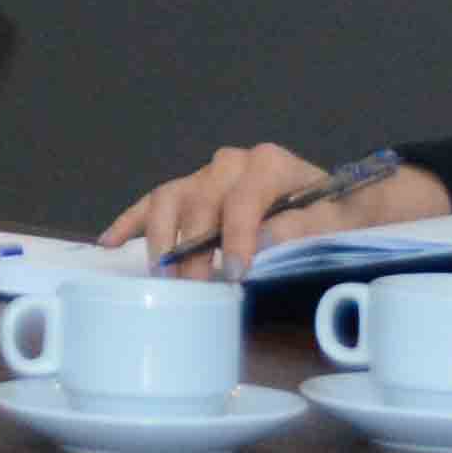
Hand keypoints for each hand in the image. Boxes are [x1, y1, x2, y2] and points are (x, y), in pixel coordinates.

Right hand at [96, 145, 451, 274]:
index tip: (234, 274)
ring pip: (170, 198)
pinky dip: (131, 221)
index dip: (236, 238)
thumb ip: (301, 227)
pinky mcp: (192, 190)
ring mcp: (207, 175)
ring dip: (160, 238)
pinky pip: (154, 202)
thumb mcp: (335, 221)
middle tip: (194, 289)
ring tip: (160, 273)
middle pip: (200, 203)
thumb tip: (262, 243)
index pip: (242, 201)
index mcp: (268, 165)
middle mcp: (233, 164)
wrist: (340, 202)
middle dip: (195, 250)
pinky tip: (111, 243)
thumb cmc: (338, 215)